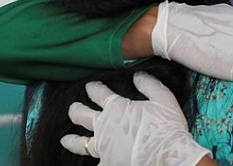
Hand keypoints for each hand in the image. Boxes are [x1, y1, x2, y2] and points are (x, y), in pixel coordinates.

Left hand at [61, 72, 210, 165]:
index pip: (99, 93)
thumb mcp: (163, 98)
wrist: (167, 154)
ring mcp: (102, 147)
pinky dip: (94, 161)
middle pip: (82, 115)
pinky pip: (95, 162)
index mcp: (116, 108)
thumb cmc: (166, 125)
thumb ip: (148, 85)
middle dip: (76, 109)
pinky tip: (93, 161)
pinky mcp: (107, 163)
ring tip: (65, 139)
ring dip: (72, 140)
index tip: (90, 86)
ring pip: (80, 143)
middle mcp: (103, 126)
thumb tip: (136, 75)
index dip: (93, 88)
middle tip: (73, 107)